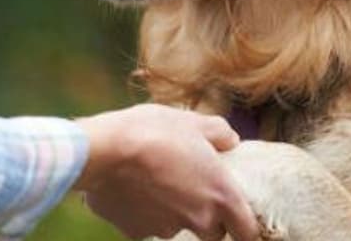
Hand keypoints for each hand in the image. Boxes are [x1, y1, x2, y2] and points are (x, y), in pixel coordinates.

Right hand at [74, 104, 260, 240]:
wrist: (103, 149)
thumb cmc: (153, 131)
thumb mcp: (192, 121)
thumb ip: (220, 133)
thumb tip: (230, 140)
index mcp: (221, 196)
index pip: (247, 232)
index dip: (243, 226)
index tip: (235, 217)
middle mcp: (198, 219)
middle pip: (212, 233)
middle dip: (205, 217)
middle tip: (189, 189)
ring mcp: (165, 229)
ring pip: (174, 226)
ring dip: (169, 211)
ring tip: (151, 181)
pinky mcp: (135, 232)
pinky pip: (143, 225)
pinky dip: (139, 212)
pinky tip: (128, 188)